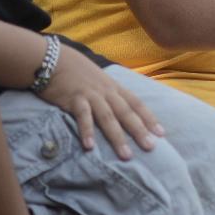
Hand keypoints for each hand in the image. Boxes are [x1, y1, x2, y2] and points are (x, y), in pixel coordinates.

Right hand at [38, 45, 165, 160]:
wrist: (53, 59)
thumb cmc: (77, 72)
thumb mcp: (99, 80)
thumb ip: (110, 94)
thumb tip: (122, 112)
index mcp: (114, 87)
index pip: (136, 103)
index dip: (149, 118)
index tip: (161, 134)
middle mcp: (106, 91)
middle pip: (126, 112)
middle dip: (139, 130)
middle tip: (151, 147)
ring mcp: (91, 95)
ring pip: (108, 117)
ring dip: (117, 137)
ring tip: (126, 155)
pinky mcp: (73, 99)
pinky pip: (82, 116)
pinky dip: (87, 131)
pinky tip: (90, 147)